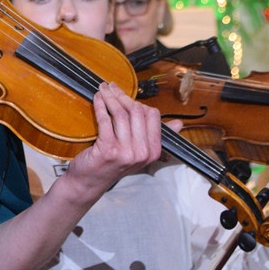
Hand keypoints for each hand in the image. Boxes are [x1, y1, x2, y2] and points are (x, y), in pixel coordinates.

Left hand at [62, 82, 164, 198]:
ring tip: (103, 89)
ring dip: (110, 97)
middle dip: (122, 95)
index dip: (138, 102)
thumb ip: (154, 136)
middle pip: (137, 112)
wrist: (90, 182)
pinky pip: (106, 119)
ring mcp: (126, 152)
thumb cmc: (111, 164)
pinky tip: (97, 99)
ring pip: (121, 113)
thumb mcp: (138, 152)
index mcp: (153, 151)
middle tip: (111, 87)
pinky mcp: (108, 149)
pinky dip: (100, 105)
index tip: (125, 95)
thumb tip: (179, 124)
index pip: (152, 116)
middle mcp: (142, 153)